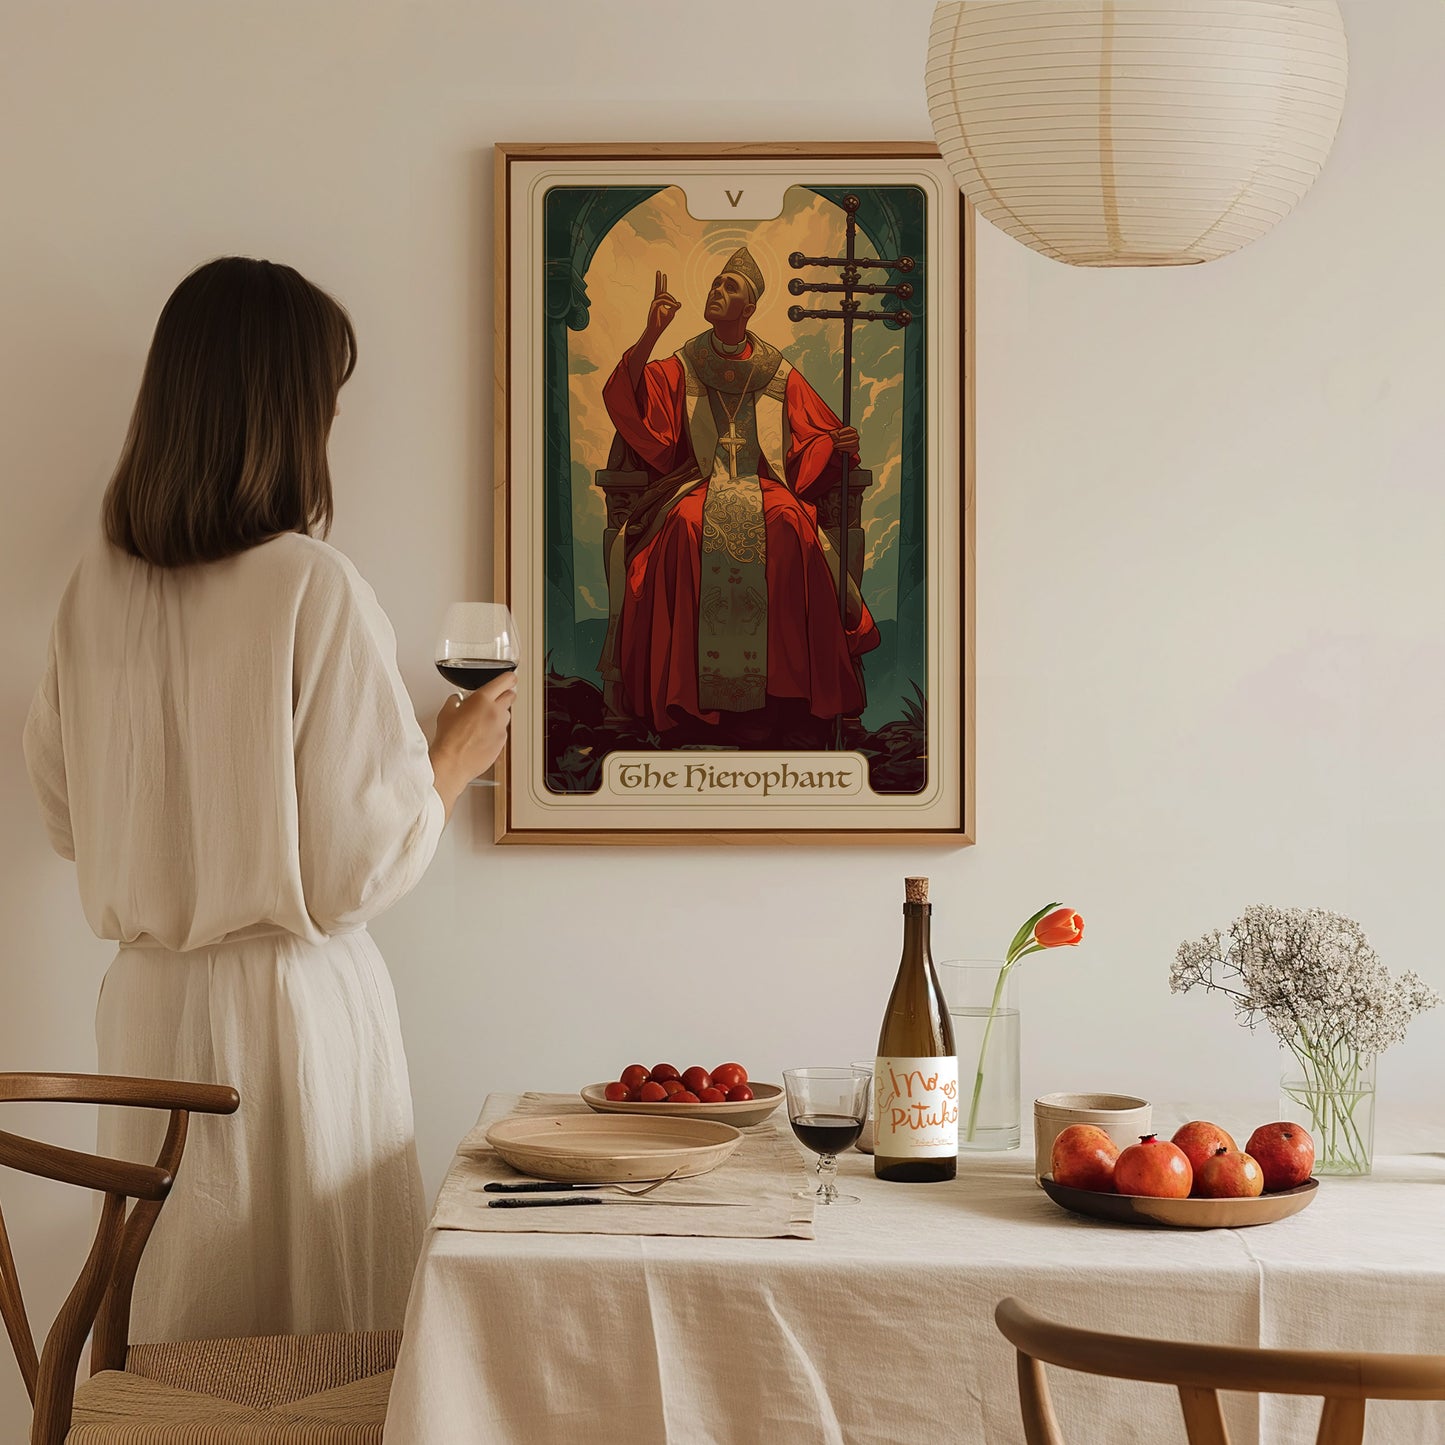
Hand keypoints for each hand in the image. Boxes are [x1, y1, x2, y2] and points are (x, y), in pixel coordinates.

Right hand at [429, 670, 516, 816]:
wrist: (452, 763)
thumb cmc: (448, 739)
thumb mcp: (446, 712)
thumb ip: (456, 701)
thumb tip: (458, 700)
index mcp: (482, 700)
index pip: (506, 681)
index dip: (509, 678)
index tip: (510, 678)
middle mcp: (496, 712)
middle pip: (511, 696)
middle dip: (504, 695)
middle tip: (495, 698)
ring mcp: (501, 728)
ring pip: (507, 715)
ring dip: (499, 715)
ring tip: (482, 722)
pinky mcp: (502, 743)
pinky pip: (502, 732)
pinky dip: (495, 731)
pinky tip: (481, 737)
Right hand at [647, 270, 679, 334]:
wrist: (655, 329)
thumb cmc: (662, 322)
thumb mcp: (671, 313)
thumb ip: (674, 307)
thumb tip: (679, 303)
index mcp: (660, 302)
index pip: (662, 290)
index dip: (663, 282)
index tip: (663, 275)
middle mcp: (656, 301)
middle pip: (659, 288)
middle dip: (659, 280)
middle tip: (659, 271)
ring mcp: (654, 302)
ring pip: (664, 295)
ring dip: (671, 300)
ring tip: (675, 305)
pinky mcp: (654, 305)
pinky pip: (663, 300)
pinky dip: (670, 302)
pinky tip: (674, 305)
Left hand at [831, 426, 859, 454]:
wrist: (842, 450)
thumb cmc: (840, 441)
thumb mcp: (836, 435)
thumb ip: (834, 433)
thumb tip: (832, 433)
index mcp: (853, 430)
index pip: (849, 429)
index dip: (842, 431)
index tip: (838, 433)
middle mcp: (856, 436)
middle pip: (847, 436)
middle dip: (839, 439)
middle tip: (835, 441)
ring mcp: (856, 443)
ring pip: (848, 443)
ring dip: (840, 444)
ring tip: (836, 445)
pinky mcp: (855, 449)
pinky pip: (849, 448)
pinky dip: (843, 449)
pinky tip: (839, 448)